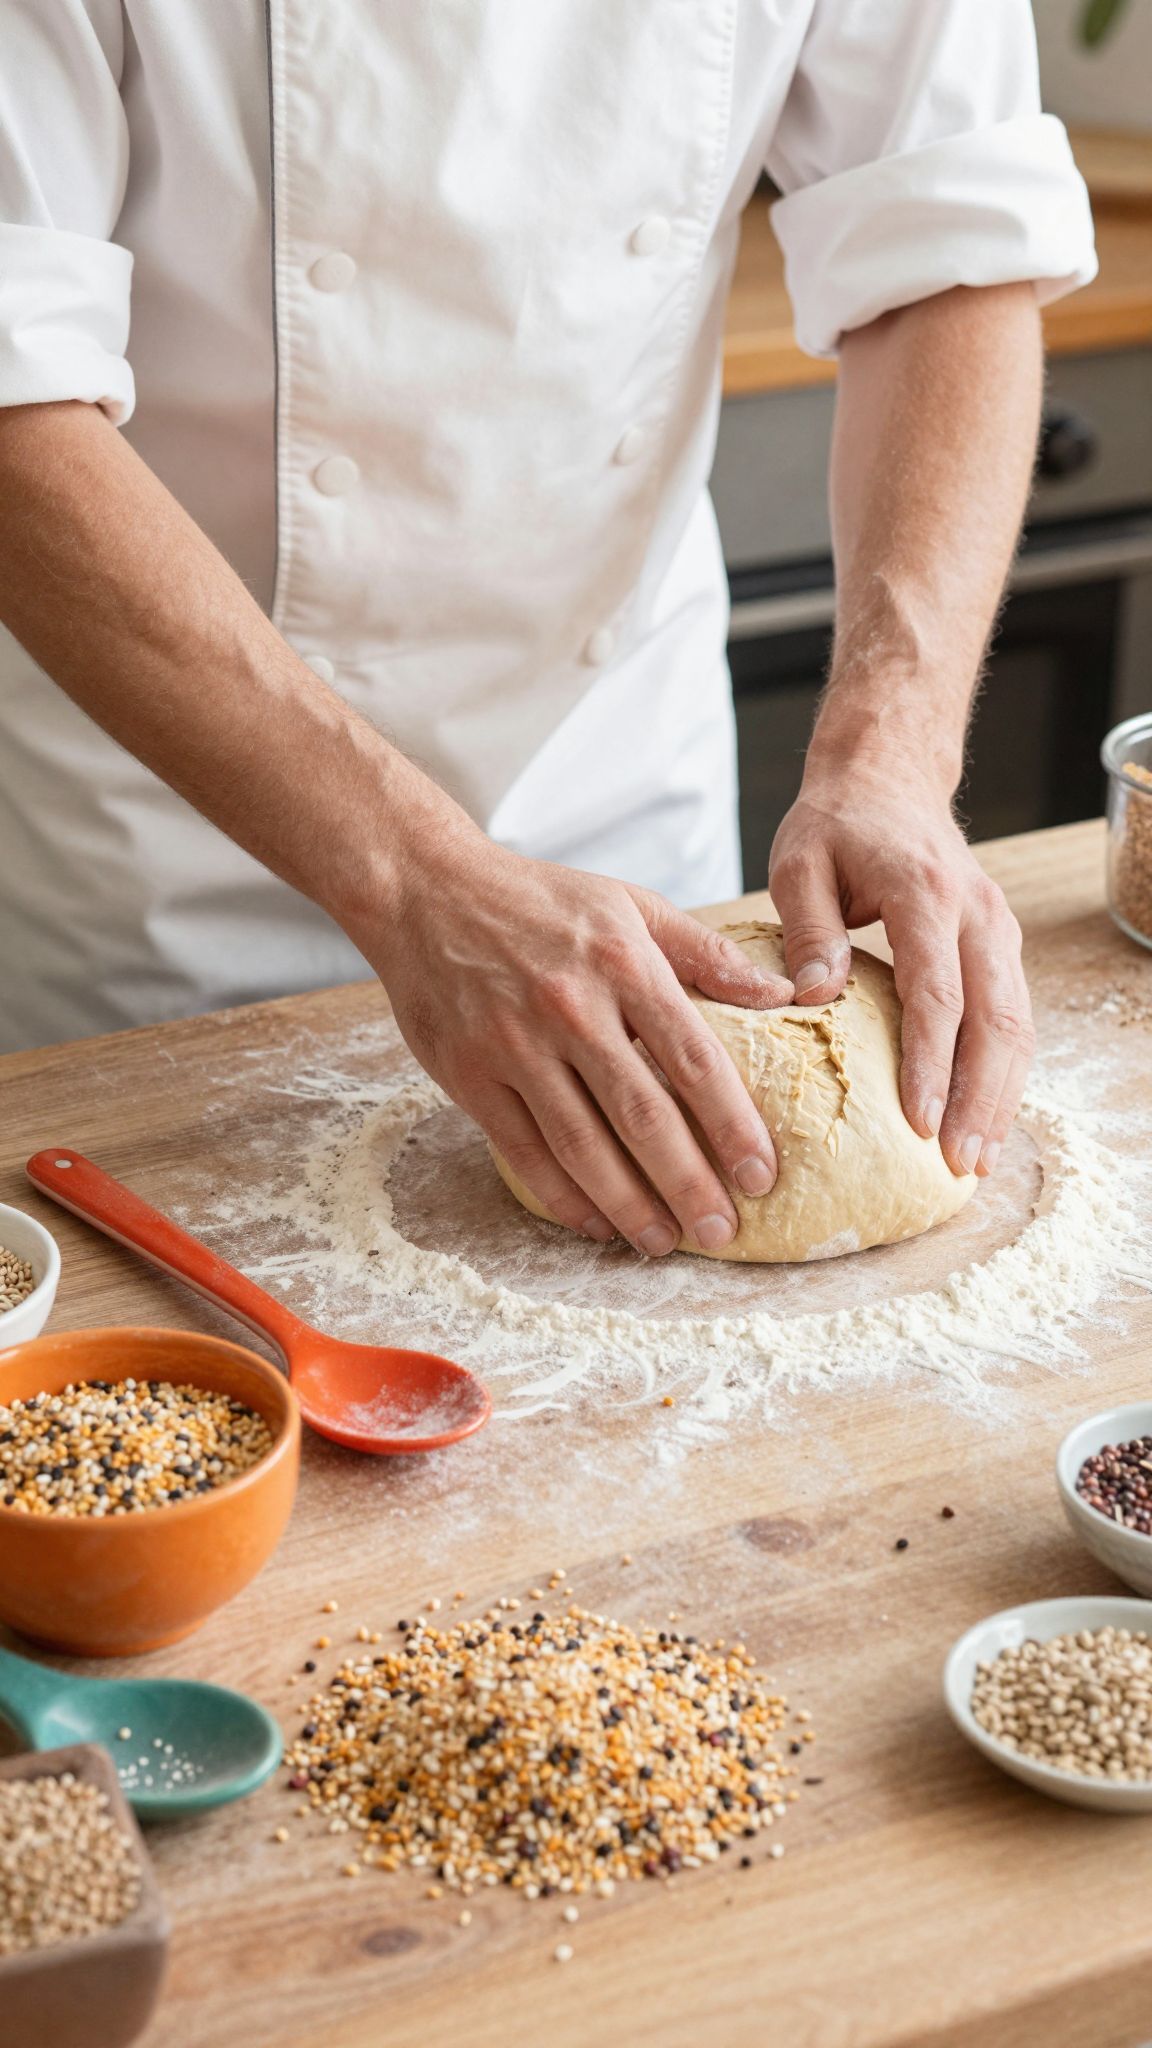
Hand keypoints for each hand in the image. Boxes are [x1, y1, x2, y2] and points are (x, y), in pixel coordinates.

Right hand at [369, 837, 793, 1253]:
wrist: (424, 890)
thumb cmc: (539, 900)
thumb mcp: (630, 905)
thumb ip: (706, 952)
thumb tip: (783, 994)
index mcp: (623, 963)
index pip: (693, 1058)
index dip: (731, 1124)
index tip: (760, 1175)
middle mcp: (571, 1007)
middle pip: (642, 1114)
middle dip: (688, 1183)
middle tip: (721, 1231)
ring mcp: (514, 1044)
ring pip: (581, 1144)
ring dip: (627, 1203)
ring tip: (662, 1243)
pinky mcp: (468, 1073)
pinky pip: (523, 1149)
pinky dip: (561, 1194)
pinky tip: (594, 1222)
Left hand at [768, 767, 1032, 1176]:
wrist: (887, 779)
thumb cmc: (834, 825)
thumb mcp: (797, 864)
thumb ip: (807, 930)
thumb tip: (813, 998)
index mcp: (925, 893)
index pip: (938, 992)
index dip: (932, 1062)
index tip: (918, 1122)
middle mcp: (976, 913)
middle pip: (995, 1019)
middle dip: (981, 1098)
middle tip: (960, 1163)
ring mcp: (997, 929)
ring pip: (1016, 1024)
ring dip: (1001, 1095)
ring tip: (978, 1159)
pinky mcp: (999, 944)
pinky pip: (1013, 1016)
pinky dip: (1004, 1072)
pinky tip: (984, 1118)